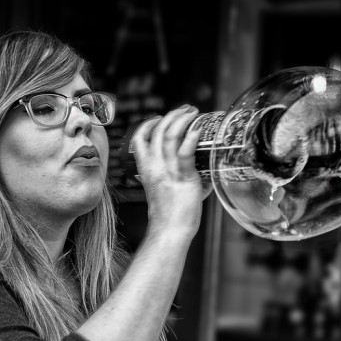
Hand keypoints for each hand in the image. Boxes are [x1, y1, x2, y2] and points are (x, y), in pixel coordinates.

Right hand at [131, 105, 211, 237]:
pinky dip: (192, 137)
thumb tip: (201, 175)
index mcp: (146, 169)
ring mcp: (168, 170)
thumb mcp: (162, 191)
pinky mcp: (183, 177)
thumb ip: (175, 178)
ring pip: (170, 135)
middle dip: (172, 115)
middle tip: (186, 110)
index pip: (140, 138)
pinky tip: (198, 130)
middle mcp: (154, 166)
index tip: (159, 118)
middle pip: (158, 131)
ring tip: (193, 113)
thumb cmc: (168, 215)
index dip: (148, 124)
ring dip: (183, 120)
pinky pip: (185, 152)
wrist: (170, 230)